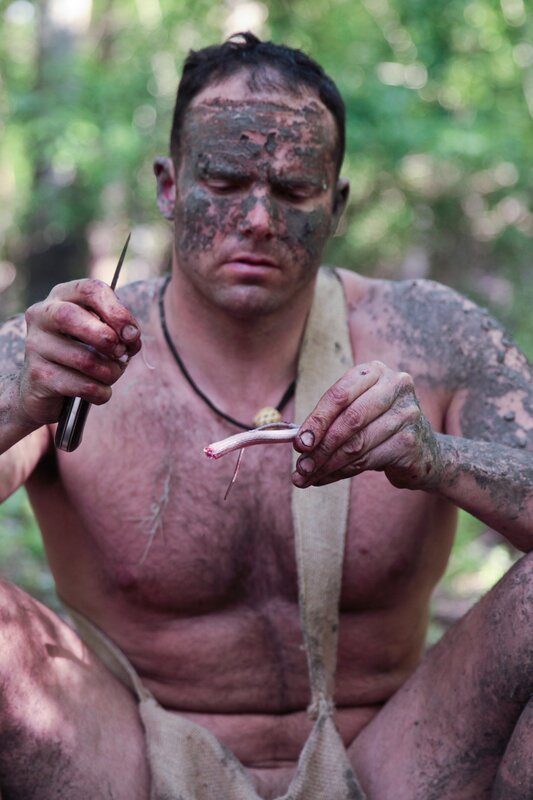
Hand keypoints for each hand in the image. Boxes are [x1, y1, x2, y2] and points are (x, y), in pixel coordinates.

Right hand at [18, 278, 141, 426]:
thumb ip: (120, 331)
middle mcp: (42, 315)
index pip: (90, 290)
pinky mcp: (39, 376)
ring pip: (85, 360)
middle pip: (71, 317)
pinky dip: (101, 392)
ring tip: (112, 374)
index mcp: (62, 296)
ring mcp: (35, 346)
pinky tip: (99, 391)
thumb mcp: (102, 334)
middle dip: (106, 338)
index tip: (132, 332)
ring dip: (111, 372)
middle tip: (122, 353)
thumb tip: (131, 338)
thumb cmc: (80, 353)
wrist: (43, 386)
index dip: (117, 310)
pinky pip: (83, 386)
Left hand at [292, 360, 442, 490]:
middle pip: (349, 420)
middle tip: (301, 467)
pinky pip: (368, 460)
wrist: (424, 450)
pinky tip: (326, 478)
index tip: (298, 444)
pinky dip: (342, 472)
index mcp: (374, 371)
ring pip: (357, 444)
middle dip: (320, 447)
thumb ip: (330, 421)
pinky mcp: (411, 442)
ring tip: (307, 477)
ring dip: (327, 464)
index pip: (339, 395)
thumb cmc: (379, 427)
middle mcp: (395, 386)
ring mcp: (407, 414)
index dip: (316, 421)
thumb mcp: (356, 413)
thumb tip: (299, 442)